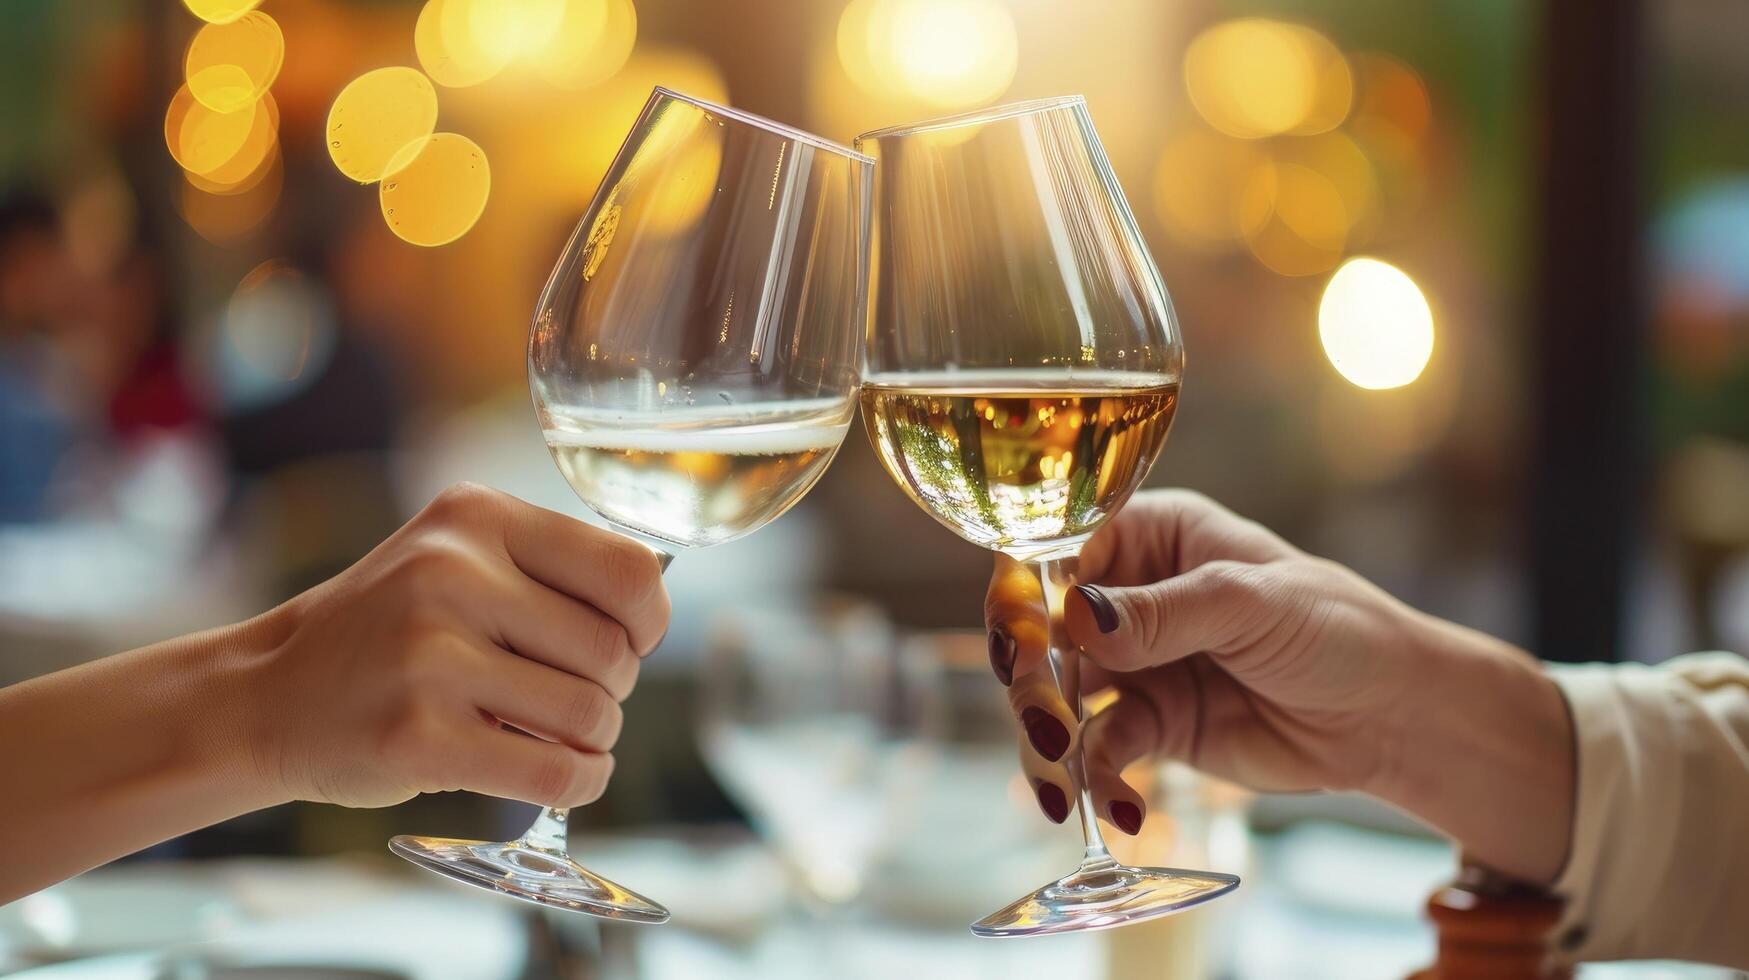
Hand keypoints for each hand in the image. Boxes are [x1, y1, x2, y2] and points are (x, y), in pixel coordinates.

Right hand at [235, 483, 669, 808]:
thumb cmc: (390, 631)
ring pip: (589, 714)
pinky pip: (552, 772)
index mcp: (476, 518)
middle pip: (613, 651)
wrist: (269, 693)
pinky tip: (566, 774)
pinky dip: (577, 782)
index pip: (626, 569)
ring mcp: (431, 656)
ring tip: (556, 734)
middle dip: (613, 687)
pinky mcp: (419, 736)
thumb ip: (549, 569)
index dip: (649, 619)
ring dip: (593, 739)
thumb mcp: (456, 557)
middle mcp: (451, 574)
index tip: (631, 642)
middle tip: (574, 696)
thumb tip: (652, 613)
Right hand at [986, 489, 1573, 882]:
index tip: (1022, 639)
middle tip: (1043, 723)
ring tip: (1064, 783)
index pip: (1058, 550)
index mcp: (1153, 535)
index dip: (1026, 591)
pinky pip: (1101, 752)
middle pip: (1044, 629)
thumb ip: (1163, 612)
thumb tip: (1078, 618)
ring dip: (1051, 740)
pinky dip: (1098, 782)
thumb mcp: (1252, 604)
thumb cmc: (1338, 630)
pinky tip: (1120, 811)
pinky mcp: (1153, 726)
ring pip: (1058, 696)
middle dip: (1031, 680)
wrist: (1394, 717)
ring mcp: (1136, 663)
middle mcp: (1131, 595)